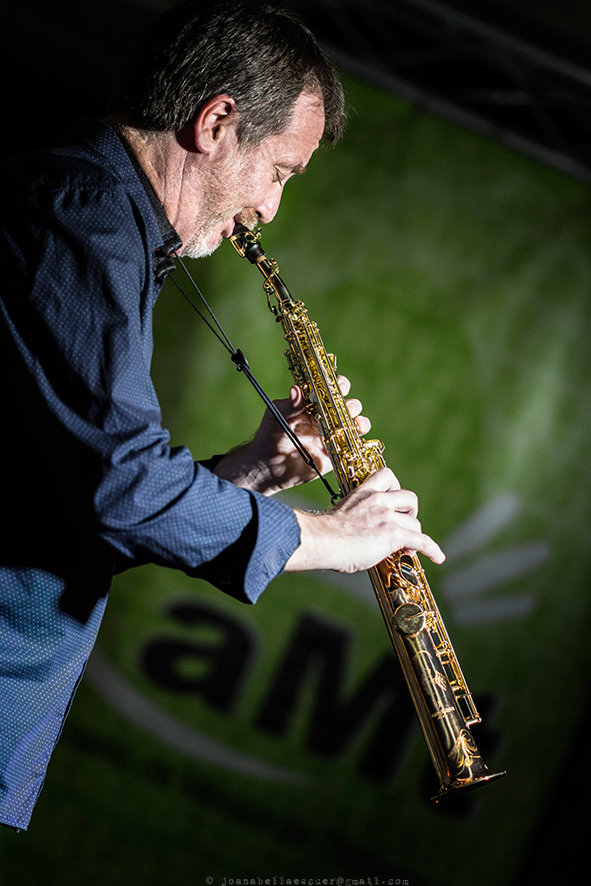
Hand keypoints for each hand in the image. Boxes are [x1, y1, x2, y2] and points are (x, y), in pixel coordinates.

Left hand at [213, 376, 369, 494]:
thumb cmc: (269, 436)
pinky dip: (358, 443)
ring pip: (354, 424)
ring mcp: (331, 435)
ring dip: (359, 421)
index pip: (330, 389)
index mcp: (312, 404)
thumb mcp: (276, 417)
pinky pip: (351, 447)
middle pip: (346, 405)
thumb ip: (288, 405)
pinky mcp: (334, 453)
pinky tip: (356, 441)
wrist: (267, 467)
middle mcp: (324, 417)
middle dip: (351, 404)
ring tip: (356, 424)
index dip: (338, 385)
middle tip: (347, 408)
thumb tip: (296, 390)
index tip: (340, 386)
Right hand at [285, 467, 444, 572]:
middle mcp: (378, 500)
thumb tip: (358, 533)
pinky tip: (437, 557)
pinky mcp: (393, 534)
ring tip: (406, 548)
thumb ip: (356, 516)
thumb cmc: (323, 533)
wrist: (320, 540)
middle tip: (403, 525)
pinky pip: (421, 540)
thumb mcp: (341, 514)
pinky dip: (432, 549)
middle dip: (410, 513)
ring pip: (414, 523)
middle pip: (409, 498)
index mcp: (364, 492)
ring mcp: (387, 516)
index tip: (394, 502)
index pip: (387, 476)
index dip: (396, 489)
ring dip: (413, 535)